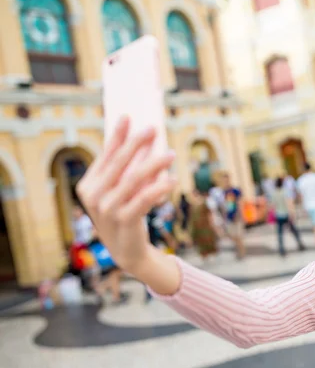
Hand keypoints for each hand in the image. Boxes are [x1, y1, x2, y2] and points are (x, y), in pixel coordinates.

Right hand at [76, 118, 176, 274]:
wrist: (128, 251)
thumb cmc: (126, 214)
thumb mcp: (120, 193)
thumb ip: (125, 172)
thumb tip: (144, 143)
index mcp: (88, 185)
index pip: (105, 156)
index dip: (116, 136)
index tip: (127, 116)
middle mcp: (94, 197)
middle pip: (118, 164)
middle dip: (136, 143)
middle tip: (153, 128)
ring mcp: (107, 210)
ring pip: (134, 180)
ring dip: (154, 164)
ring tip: (171, 154)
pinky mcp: (124, 221)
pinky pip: (144, 199)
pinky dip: (160, 188)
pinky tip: (173, 180)